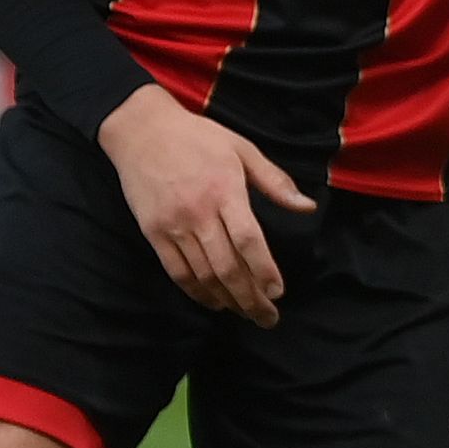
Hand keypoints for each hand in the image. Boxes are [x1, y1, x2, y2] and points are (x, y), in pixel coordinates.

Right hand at [98, 83, 316, 324]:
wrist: (141, 130)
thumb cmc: (198, 137)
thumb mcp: (242, 148)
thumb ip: (275, 181)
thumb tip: (307, 206)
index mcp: (225, 190)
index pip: (248, 240)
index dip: (264, 270)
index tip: (278, 293)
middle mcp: (199, 212)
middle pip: (227, 266)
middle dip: (250, 298)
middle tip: (268, 318)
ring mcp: (174, 225)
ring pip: (203, 275)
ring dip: (227, 300)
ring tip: (246, 314)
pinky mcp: (154, 233)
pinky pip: (177, 272)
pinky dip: (197, 292)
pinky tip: (214, 302)